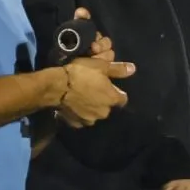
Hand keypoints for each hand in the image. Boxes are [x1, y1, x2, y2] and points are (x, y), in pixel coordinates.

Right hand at [55, 8, 131, 127]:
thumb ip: (118, 70)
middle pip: (107, 107)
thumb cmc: (81, 73)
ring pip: (94, 113)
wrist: (56, 86)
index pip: (123, 99)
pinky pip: (80, 118)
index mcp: (112, 99)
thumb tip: (133, 69)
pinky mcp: (76, 124)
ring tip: (81, 97)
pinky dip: (79, 112)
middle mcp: (104, 113)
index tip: (109, 86)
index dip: (117, 92)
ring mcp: (89, 120)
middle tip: (92, 89)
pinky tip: (72, 105)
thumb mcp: (101, 66)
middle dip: (102, 100)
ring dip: (91, 107)